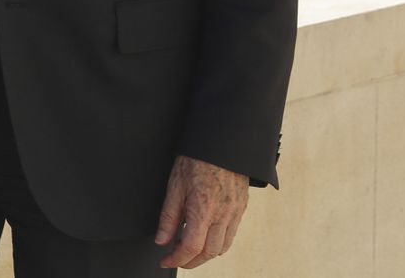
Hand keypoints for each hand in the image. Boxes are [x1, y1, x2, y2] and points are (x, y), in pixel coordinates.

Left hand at [154, 154, 247, 268]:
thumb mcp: (175, 185)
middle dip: (190, 261)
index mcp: (204, 209)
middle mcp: (223, 214)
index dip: (177, 259)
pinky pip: (231, 235)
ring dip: (205, 254)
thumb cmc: (197, 159)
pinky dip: (218, 243)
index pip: (191, 247)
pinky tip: (206, 236)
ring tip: (189, 250)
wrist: (223, 143)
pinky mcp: (241, 208)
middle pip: (208, 252)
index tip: (166, 260)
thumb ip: (169, 216)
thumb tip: (162, 240)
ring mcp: (235, 212)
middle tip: (176, 258)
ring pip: (223, 247)